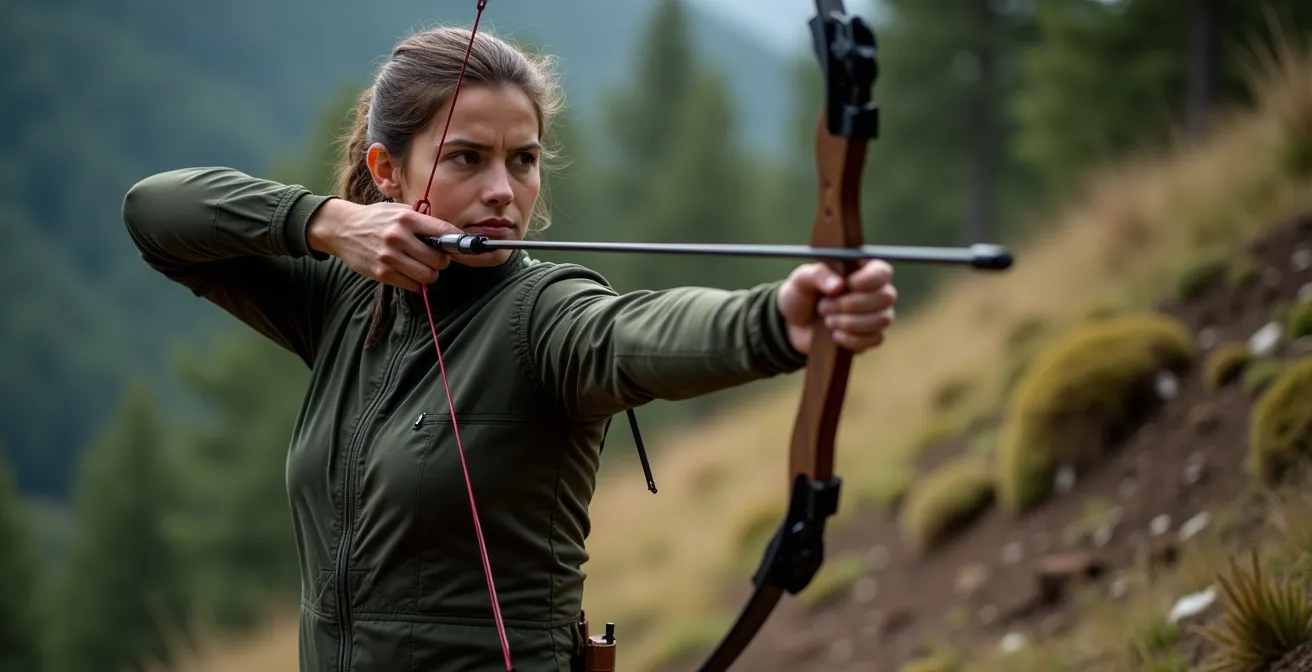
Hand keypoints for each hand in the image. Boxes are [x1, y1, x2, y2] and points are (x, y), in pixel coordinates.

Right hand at [308, 199, 460, 291]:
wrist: (342, 228)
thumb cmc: (375, 219)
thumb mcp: (399, 210)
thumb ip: (422, 221)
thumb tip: (450, 235)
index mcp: (406, 218)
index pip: (444, 231)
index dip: (458, 241)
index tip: (462, 246)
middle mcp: (398, 237)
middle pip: (438, 259)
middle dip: (442, 262)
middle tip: (436, 259)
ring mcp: (389, 257)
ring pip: (427, 276)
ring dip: (430, 274)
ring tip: (423, 267)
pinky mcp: (381, 273)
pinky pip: (412, 285)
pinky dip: (415, 282)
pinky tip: (409, 273)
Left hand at [777, 260, 896, 354]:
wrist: (794, 326)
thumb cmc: (802, 295)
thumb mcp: (802, 279)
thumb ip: (818, 275)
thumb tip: (838, 285)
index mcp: (862, 270)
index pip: (883, 271)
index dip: (870, 279)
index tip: (849, 284)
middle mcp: (875, 292)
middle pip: (886, 297)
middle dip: (852, 304)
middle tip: (824, 307)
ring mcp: (877, 315)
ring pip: (882, 319)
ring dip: (850, 322)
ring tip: (827, 320)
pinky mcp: (871, 337)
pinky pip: (875, 339)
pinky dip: (852, 338)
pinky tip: (835, 335)